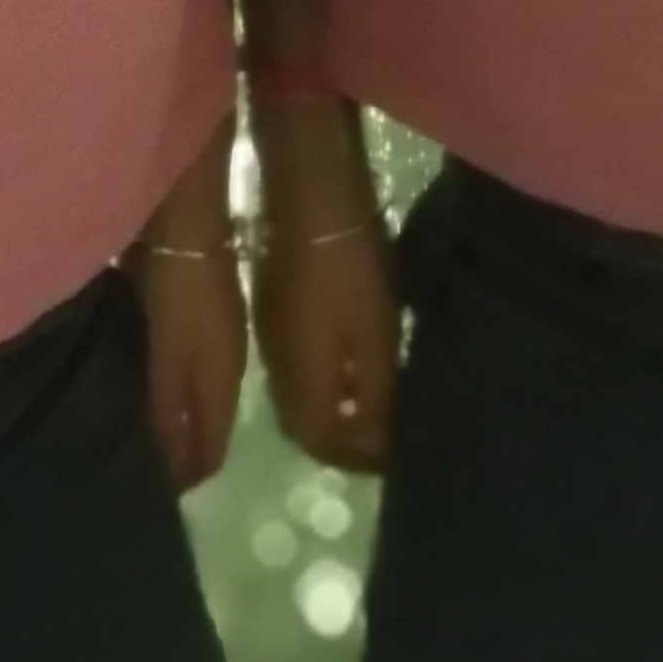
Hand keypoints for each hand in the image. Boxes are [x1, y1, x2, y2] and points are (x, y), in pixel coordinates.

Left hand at [130, 244, 249, 490]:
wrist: (188, 214)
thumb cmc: (179, 288)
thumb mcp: (171, 357)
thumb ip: (170, 414)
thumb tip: (176, 477)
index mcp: (222, 380)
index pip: (210, 451)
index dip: (184, 477)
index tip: (148, 499)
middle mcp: (221, 362)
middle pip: (200, 422)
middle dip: (173, 449)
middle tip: (127, 467)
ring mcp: (207, 331)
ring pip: (185, 389)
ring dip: (161, 411)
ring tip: (118, 427)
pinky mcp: (186, 305)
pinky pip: (170, 357)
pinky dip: (150, 373)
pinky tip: (119, 372)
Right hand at [255, 215, 398, 475]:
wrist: (311, 205)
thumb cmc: (350, 275)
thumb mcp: (376, 341)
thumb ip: (373, 400)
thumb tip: (374, 447)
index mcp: (302, 386)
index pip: (324, 444)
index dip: (358, 456)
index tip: (392, 455)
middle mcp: (277, 374)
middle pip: (304, 427)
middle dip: (341, 440)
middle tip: (380, 435)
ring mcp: (270, 342)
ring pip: (296, 398)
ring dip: (329, 411)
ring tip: (369, 404)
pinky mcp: (271, 315)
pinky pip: (293, 370)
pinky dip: (320, 382)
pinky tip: (347, 366)